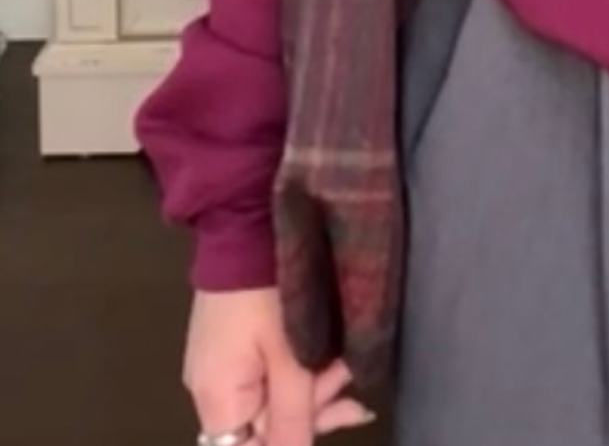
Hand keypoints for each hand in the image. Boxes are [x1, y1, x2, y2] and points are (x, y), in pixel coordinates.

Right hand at [184, 288, 372, 445]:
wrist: (247, 225)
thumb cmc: (269, 291)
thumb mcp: (291, 355)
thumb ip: (293, 415)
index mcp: (216, 399)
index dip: (288, 444)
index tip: (336, 417)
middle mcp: (212, 388)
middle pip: (262, 426)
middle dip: (312, 411)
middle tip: (355, 397)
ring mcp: (222, 363)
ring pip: (271, 398)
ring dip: (312, 388)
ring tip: (350, 365)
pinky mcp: (236, 341)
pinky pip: (268, 372)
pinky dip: (301, 369)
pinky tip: (334, 358)